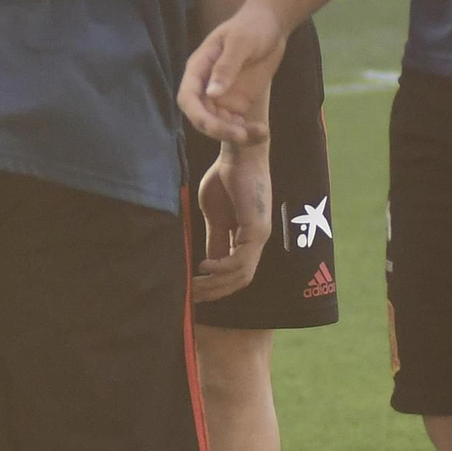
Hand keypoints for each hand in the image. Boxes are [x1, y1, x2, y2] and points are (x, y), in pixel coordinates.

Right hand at [178, 1, 283, 143]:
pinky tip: (261, 131)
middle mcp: (205, 86)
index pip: (188, 98)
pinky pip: (236, 124)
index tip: (216, 126)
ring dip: (235, 134)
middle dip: (219, 130)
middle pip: (202, 117)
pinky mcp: (237, 103)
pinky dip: (246, 132)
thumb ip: (226, 66)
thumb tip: (211, 94)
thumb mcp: (240, 42)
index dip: (197, 115)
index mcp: (199, 68)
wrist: (271, 26)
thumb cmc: (252, 27)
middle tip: (242, 136)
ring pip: (219, 125)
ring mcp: (221, 97)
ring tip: (260, 133)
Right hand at [194, 146, 272, 301]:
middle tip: (192, 297)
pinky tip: (204, 266)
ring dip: (217, 285)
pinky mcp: (256, 229)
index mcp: (248, 237)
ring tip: (194, 287)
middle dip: (215, 292)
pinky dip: (221, 268)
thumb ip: (214, 238)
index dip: (216, 286)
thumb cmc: (226, 177)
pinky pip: (240, 260)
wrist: (237, 152)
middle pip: (240, 280)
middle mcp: (257, 240)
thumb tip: (207, 263)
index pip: (236, 272)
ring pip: (241, 275)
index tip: (193, 291)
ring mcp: (259, 235)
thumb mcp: (214, 215)